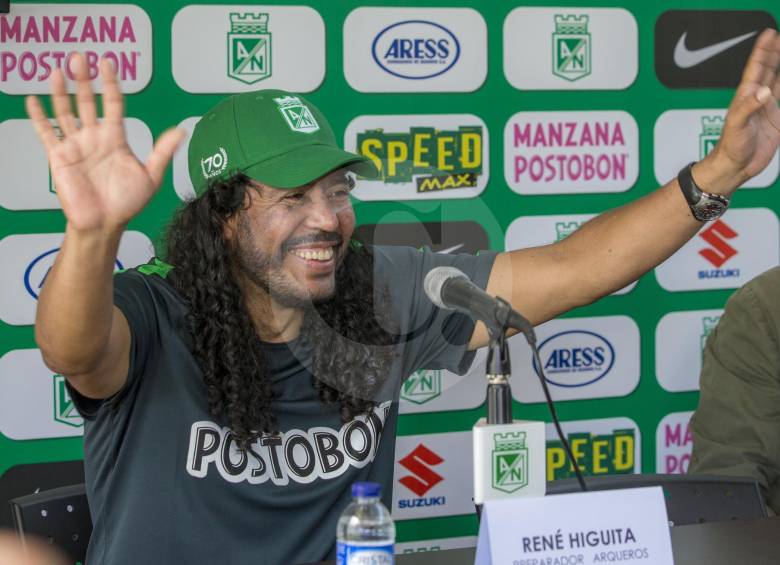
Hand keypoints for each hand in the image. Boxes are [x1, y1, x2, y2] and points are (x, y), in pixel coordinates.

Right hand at [25, 53, 184, 232]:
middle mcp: (94, 137)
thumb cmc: (127, 202)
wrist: (105, 223)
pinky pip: (46, 133)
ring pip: (65, 112)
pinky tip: (32, 100)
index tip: (108, 63)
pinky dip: (38, 117)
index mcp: (115, 138)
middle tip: (79, 57)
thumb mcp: (151, 176)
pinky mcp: (59, 156)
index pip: (113, 103)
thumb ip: (162, 152)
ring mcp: (75, 145)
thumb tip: (182, 130)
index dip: (110, 83)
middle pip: (87, 101)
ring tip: (58, 70)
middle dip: (83, 80)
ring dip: (60, 91)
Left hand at [705, 29, 779, 193]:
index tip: (769, 35)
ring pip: (779, 82)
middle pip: (769, 70)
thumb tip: (763, 92)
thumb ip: (749, 107)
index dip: (762, 51)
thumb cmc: (729, 147)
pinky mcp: (776, 120)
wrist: (735, 166)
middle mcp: (757, 99)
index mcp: (746, 96)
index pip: (756, 68)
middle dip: (776, 53)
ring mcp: (767, 109)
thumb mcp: (736, 125)